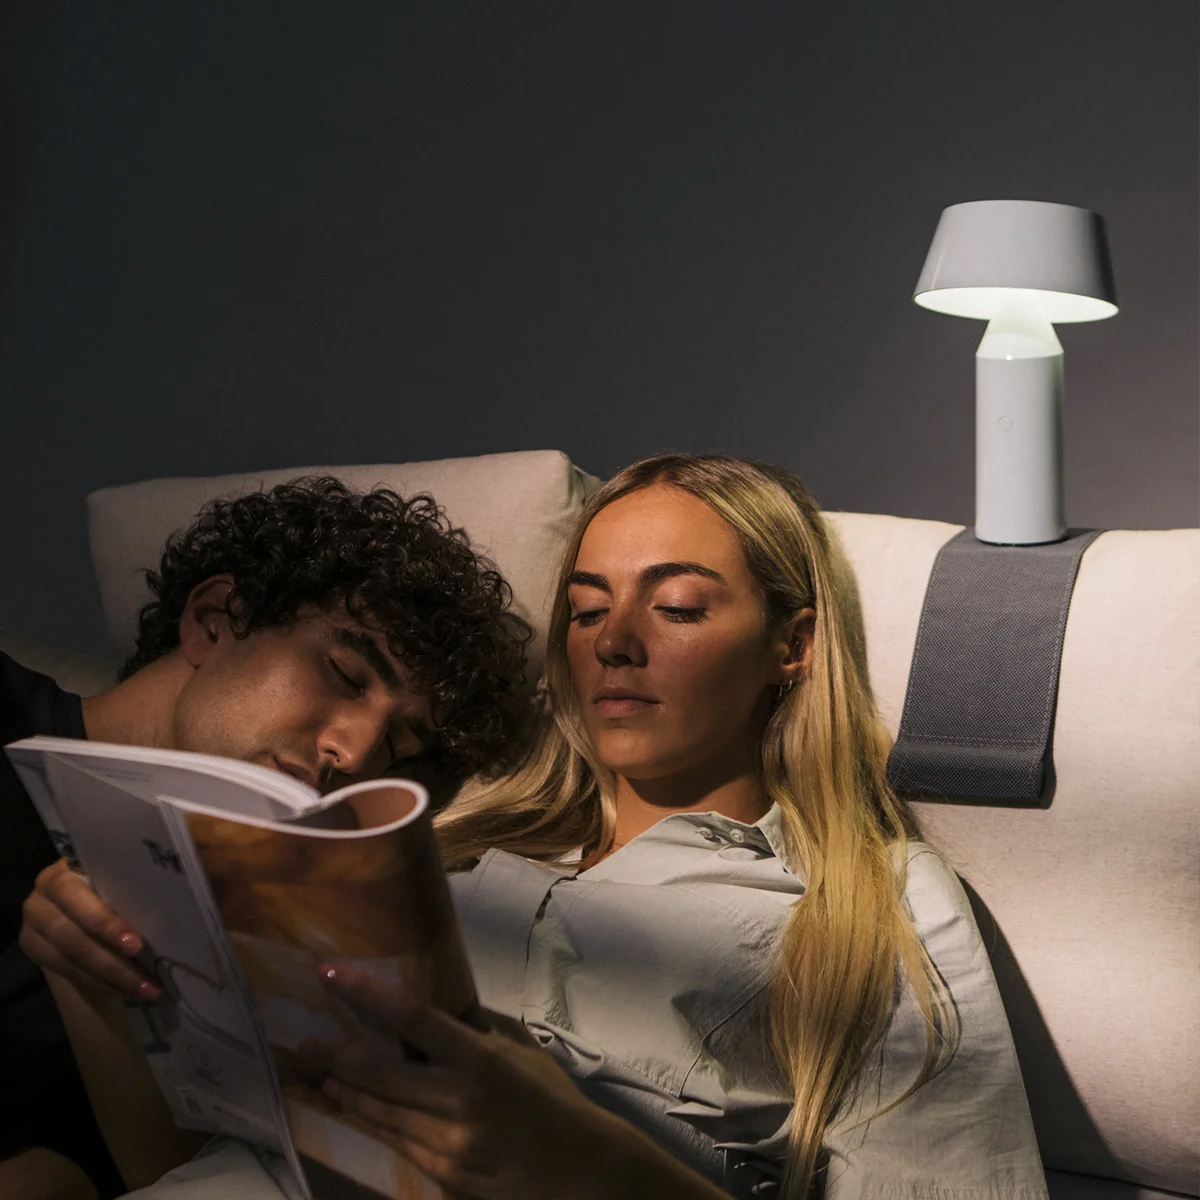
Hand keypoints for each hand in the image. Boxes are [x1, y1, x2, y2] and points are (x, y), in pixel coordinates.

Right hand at [19, 859, 160, 1000]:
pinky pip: (67, 973)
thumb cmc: (105, 878)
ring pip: (71, 961)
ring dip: (110, 980)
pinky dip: (100, 983)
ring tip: (144, 991)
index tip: (136, 945)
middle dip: (112, 963)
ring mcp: (31, 928)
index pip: (80, 902)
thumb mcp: (111, 875)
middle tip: (145, 981)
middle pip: (74, 939)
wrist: (72, 892)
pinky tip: (126, 990)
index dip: (107, 925)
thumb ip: (128, 885)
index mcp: (60, 876)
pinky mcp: (32, 949)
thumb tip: (175, 899)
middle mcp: (38, 901)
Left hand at [297, 963, 627, 1199]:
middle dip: (335, 1052)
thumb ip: (479, 1030)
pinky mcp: (441, 1175)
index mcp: (479, 1061)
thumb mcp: (521, 1052)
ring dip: (345, 1089)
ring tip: (322, 1072)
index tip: (332, 973)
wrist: (581, 1173)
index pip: (412, 1018)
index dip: (366, 994)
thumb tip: (443, 1004)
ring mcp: (445, 1144)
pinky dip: (372, 1120)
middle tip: (308, 1039)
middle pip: (378, 1071)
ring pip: (378, 1111)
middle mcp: (456, 1101)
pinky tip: (356, 1106)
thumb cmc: (553, 1102)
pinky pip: (396, 1141)